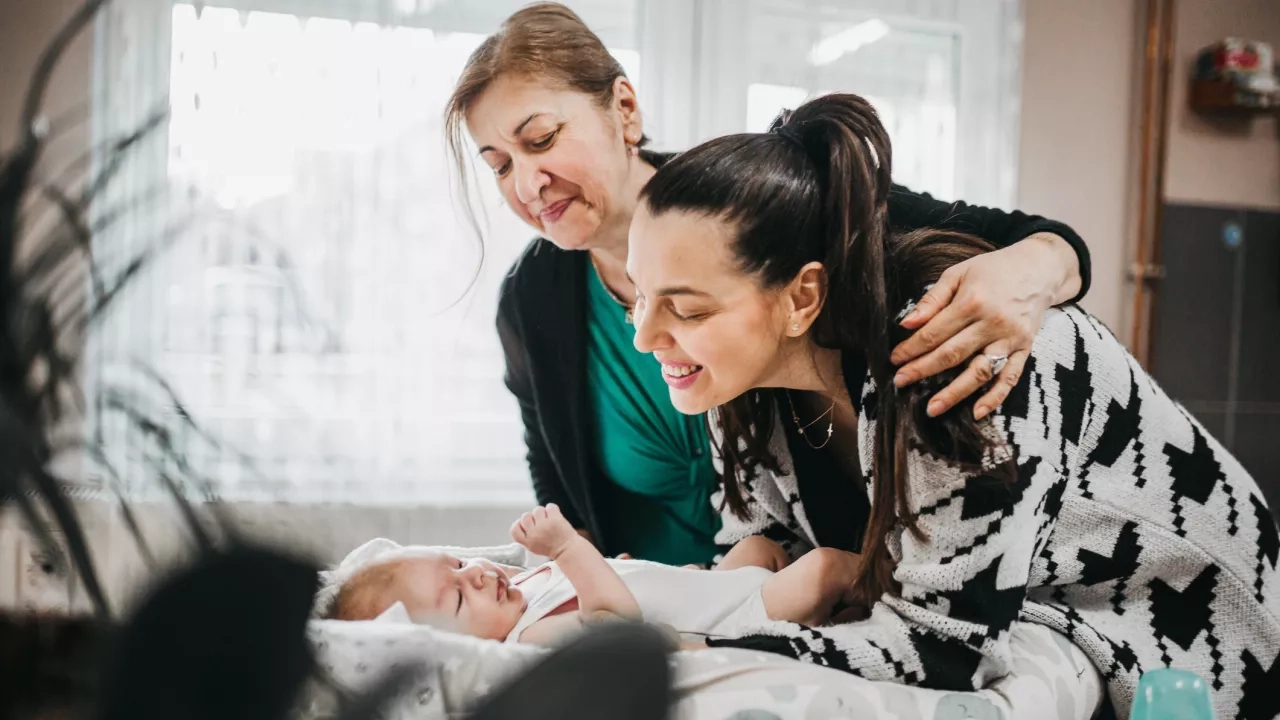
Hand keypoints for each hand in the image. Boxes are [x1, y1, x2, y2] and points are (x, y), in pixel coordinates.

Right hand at [511, 504, 579, 559]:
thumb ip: (526, 535)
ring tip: (549, 521)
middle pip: (525, 516)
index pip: (514, 529)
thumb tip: (521, 521)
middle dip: (532, 517)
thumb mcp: (533, 546)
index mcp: (528, 542)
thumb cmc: (550, 547)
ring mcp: (544, 525)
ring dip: (543, 513)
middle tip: (540, 523)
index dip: (519, 524)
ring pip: (537, 510)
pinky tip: (555, 516)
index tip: (526, 525)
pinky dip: (552, 509)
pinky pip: (549, 506)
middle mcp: (534, 533)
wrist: (567, 550)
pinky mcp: (555, 519)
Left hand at [889, 234, 1077, 419]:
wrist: (1038, 268)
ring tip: (932, 408)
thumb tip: (907, 324)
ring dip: (954, 393)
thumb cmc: (993, 270)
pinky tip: (977, 413)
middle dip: (923, 370)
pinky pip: (1009, 378)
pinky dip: (995, 398)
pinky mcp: (1025, 349)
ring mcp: (1011, 339)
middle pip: (952, 355)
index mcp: (973, 302)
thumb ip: (932, 299)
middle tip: (900, 382)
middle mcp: (993, 323)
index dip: (912, 348)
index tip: (894, 360)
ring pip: (979, 372)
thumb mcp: (958, 273)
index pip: (935, 333)